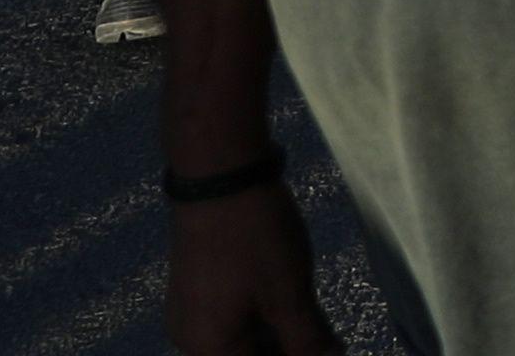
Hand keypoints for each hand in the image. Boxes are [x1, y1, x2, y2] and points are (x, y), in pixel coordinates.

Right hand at [167, 183, 339, 355]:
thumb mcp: (289, 294)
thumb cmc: (255, 240)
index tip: (325, 346)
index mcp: (210, 348)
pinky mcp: (196, 286)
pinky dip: (261, 315)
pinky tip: (289, 294)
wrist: (218, 177)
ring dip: (276, 333)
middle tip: (324, 334)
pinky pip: (231, 316)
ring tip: (310, 313)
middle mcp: (191, 338)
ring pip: (240, 338)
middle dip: (286, 348)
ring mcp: (190, 311)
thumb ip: (307, 337)